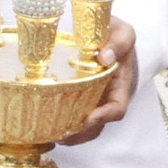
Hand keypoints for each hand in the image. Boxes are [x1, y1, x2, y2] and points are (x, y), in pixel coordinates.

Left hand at [59, 16, 139, 143]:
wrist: (106, 32)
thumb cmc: (116, 34)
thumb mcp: (123, 33)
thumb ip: (119, 42)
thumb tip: (105, 57)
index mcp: (121, 86)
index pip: (117, 109)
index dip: (104, 116)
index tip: (89, 118)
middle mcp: (107, 98)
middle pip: (98, 126)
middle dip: (81, 134)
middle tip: (62, 135)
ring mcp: (92, 101)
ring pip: (84, 127)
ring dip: (70, 134)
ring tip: (50, 133)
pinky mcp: (77, 98)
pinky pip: (71, 115)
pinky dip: (60, 123)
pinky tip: (44, 124)